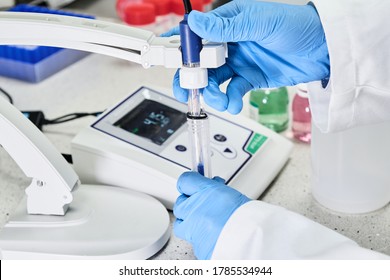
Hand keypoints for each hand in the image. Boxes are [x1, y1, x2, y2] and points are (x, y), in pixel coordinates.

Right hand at [164, 0, 328, 113]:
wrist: (322, 49)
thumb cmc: (296, 25)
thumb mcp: (260, 23)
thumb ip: (226, 26)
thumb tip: (195, 23)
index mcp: (228, 23)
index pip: (195, 33)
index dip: (178, 46)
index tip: (166, 59)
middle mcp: (229, 43)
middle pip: (198, 62)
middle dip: (190, 78)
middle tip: (188, 90)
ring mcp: (238, 62)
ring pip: (212, 80)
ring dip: (211, 93)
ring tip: (219, 100)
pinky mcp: (248, 79)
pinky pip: (231, 91)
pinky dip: (230, 100)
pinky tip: (234, 103)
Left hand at [174, 172, 249, 258]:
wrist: (255, 241)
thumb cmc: (249, 217)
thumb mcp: (233, 196)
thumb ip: (217, 194)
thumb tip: (212, 192)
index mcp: (206, 192)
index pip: (185, 181)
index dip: (188, 184)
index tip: (190, 186)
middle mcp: (195, 209)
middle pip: (180, 204)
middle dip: (189, 205)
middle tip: (202, 207)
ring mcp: (193, 230)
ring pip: (182, 225)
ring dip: (191, 224)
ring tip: (207, 225)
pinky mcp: (197, 247)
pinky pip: (193, 241)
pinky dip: (201, 240)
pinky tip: (214, 238)